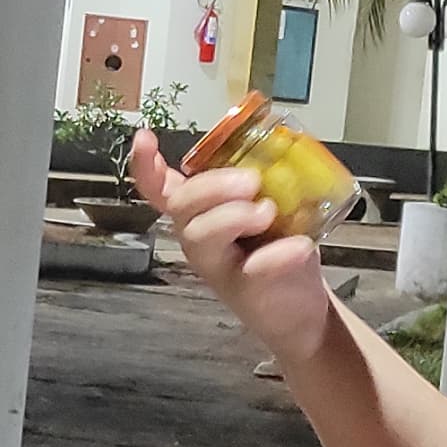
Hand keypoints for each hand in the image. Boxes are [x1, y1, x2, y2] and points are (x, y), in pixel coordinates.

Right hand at [128, 129, 341, 370]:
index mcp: (201, 210)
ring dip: (233, 216)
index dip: (145, 164)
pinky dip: (276, 255)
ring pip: (200, 235)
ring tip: (269, 212)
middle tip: (252, 181)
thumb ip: (268, 177)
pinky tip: (300, 246)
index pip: (159, 187)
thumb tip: (281, 146)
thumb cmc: (280, 248)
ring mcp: (216, 264)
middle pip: (181, 203)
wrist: (302, 309)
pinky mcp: (243, 289)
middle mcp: (198, 236)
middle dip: (212, 186)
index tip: (144, 138)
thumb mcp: (273, 204)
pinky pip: (250, 269)